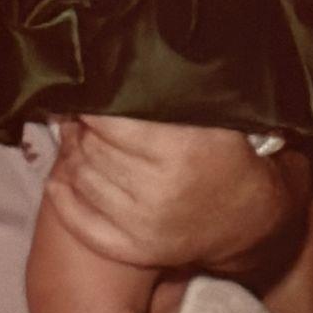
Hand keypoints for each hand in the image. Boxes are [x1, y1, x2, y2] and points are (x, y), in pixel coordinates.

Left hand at [43, 117, 308, 279]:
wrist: (252, 220)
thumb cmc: (230, 156)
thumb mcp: (215, 117)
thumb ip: (172, 93)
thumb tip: (122, 62)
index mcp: (180, 150)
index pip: (108, 120)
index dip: (91, 104)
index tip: (88, 92)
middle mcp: (159, 189)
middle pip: (91, 147)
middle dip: (81, 129)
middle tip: (80, 116)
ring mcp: (144, 224)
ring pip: (81, 178)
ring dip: (73, 156)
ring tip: (78, 140)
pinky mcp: (134, 250)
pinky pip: (79, 221)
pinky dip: (63, 197)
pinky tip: (61, 178)